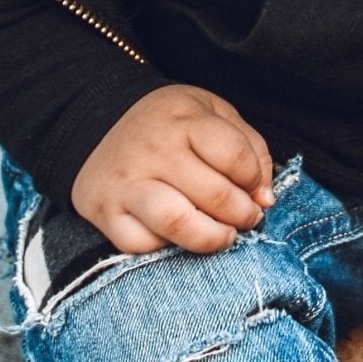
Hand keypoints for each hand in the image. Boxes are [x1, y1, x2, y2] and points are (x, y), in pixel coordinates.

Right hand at [71, 84, 277, 255]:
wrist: (97, 117)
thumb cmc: (169, 122)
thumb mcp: (213, 113)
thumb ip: (249, 148)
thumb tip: (265, 198)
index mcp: (185, 118)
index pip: (235, 156)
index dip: (255, 179)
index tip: (254, 186)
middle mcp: (154, 149)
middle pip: (214, 194)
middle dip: (243, 214)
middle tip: (247, 217)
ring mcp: (126, 182)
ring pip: (177, 223)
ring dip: (211, 238)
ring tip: (223, 235)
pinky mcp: (104, 211)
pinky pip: (141, 245)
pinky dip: (165, 248)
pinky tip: (177, 235)